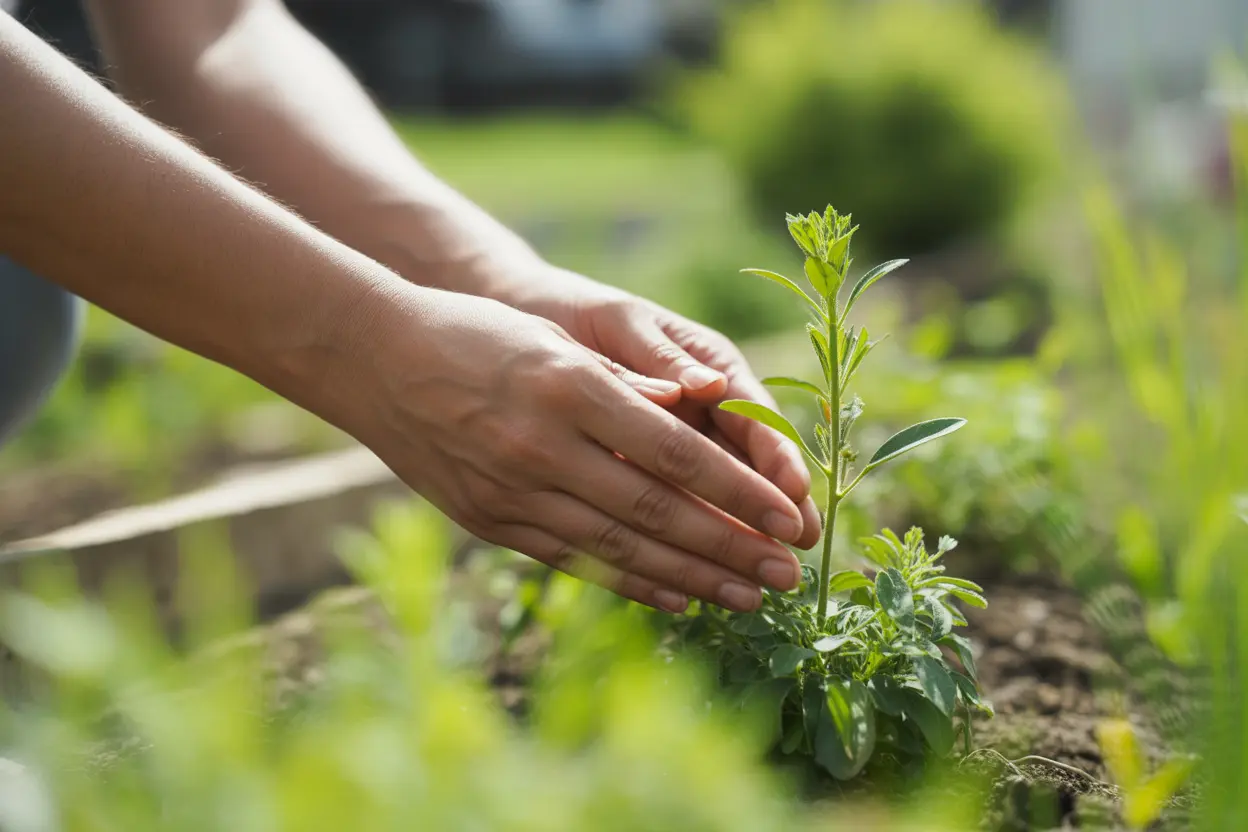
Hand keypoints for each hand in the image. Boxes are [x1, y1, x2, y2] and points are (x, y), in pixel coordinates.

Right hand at [332, 286, 806, 613]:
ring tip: (747, 598)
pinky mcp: (490, 521)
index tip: (787, 517)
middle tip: (787, 574)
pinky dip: (629, 580)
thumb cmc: (474, 334)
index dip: (737, 490)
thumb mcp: (556, 340)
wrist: (374, 362)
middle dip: (730, 547)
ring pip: (619, 546)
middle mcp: (543, 447)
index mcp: (569, 389)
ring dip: (692, 577)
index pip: (675, 452)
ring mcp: (511, 491)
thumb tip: (701, 410)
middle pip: (657, 510)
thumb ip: (627, 384)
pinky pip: (572, 559)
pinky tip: (675, 597)